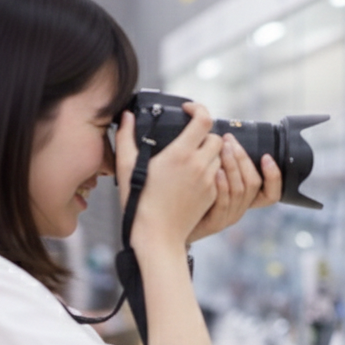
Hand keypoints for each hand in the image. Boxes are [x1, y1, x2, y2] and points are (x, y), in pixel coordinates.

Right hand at [113, 103, 221, 248]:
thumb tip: (126, 117)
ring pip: (219, 156)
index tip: (188, 110)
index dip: (198, 109)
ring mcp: (208, 181)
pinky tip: (193, 176)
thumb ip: (125, 138)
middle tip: (190, 137)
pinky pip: (218, 175)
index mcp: (180, 154)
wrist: (158, 235)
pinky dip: (210, 171)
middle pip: (216, 137)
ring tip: (192, 157)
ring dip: (209, 152)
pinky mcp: (213, 195)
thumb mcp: (126, 167)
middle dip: (205, 134)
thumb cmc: (139, 202)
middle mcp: (199, 165)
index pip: (204, 120)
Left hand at [187, 134, 282, 242]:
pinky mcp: (213, 223)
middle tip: (229, 141)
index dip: (274, 176)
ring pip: (240, 190)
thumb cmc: (186, 198)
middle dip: (243, 159)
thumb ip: (220, 163)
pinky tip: (215, 171)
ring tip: (222, 150)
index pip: (270, 193)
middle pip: (253, 184)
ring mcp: (227, 217)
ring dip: (232, 166)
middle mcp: (239, 209)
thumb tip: (225, 138)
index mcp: (243, 199)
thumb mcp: (208, 179)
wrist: (169, 224)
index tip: (266, 156)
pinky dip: (222, 185)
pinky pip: (224, 203)